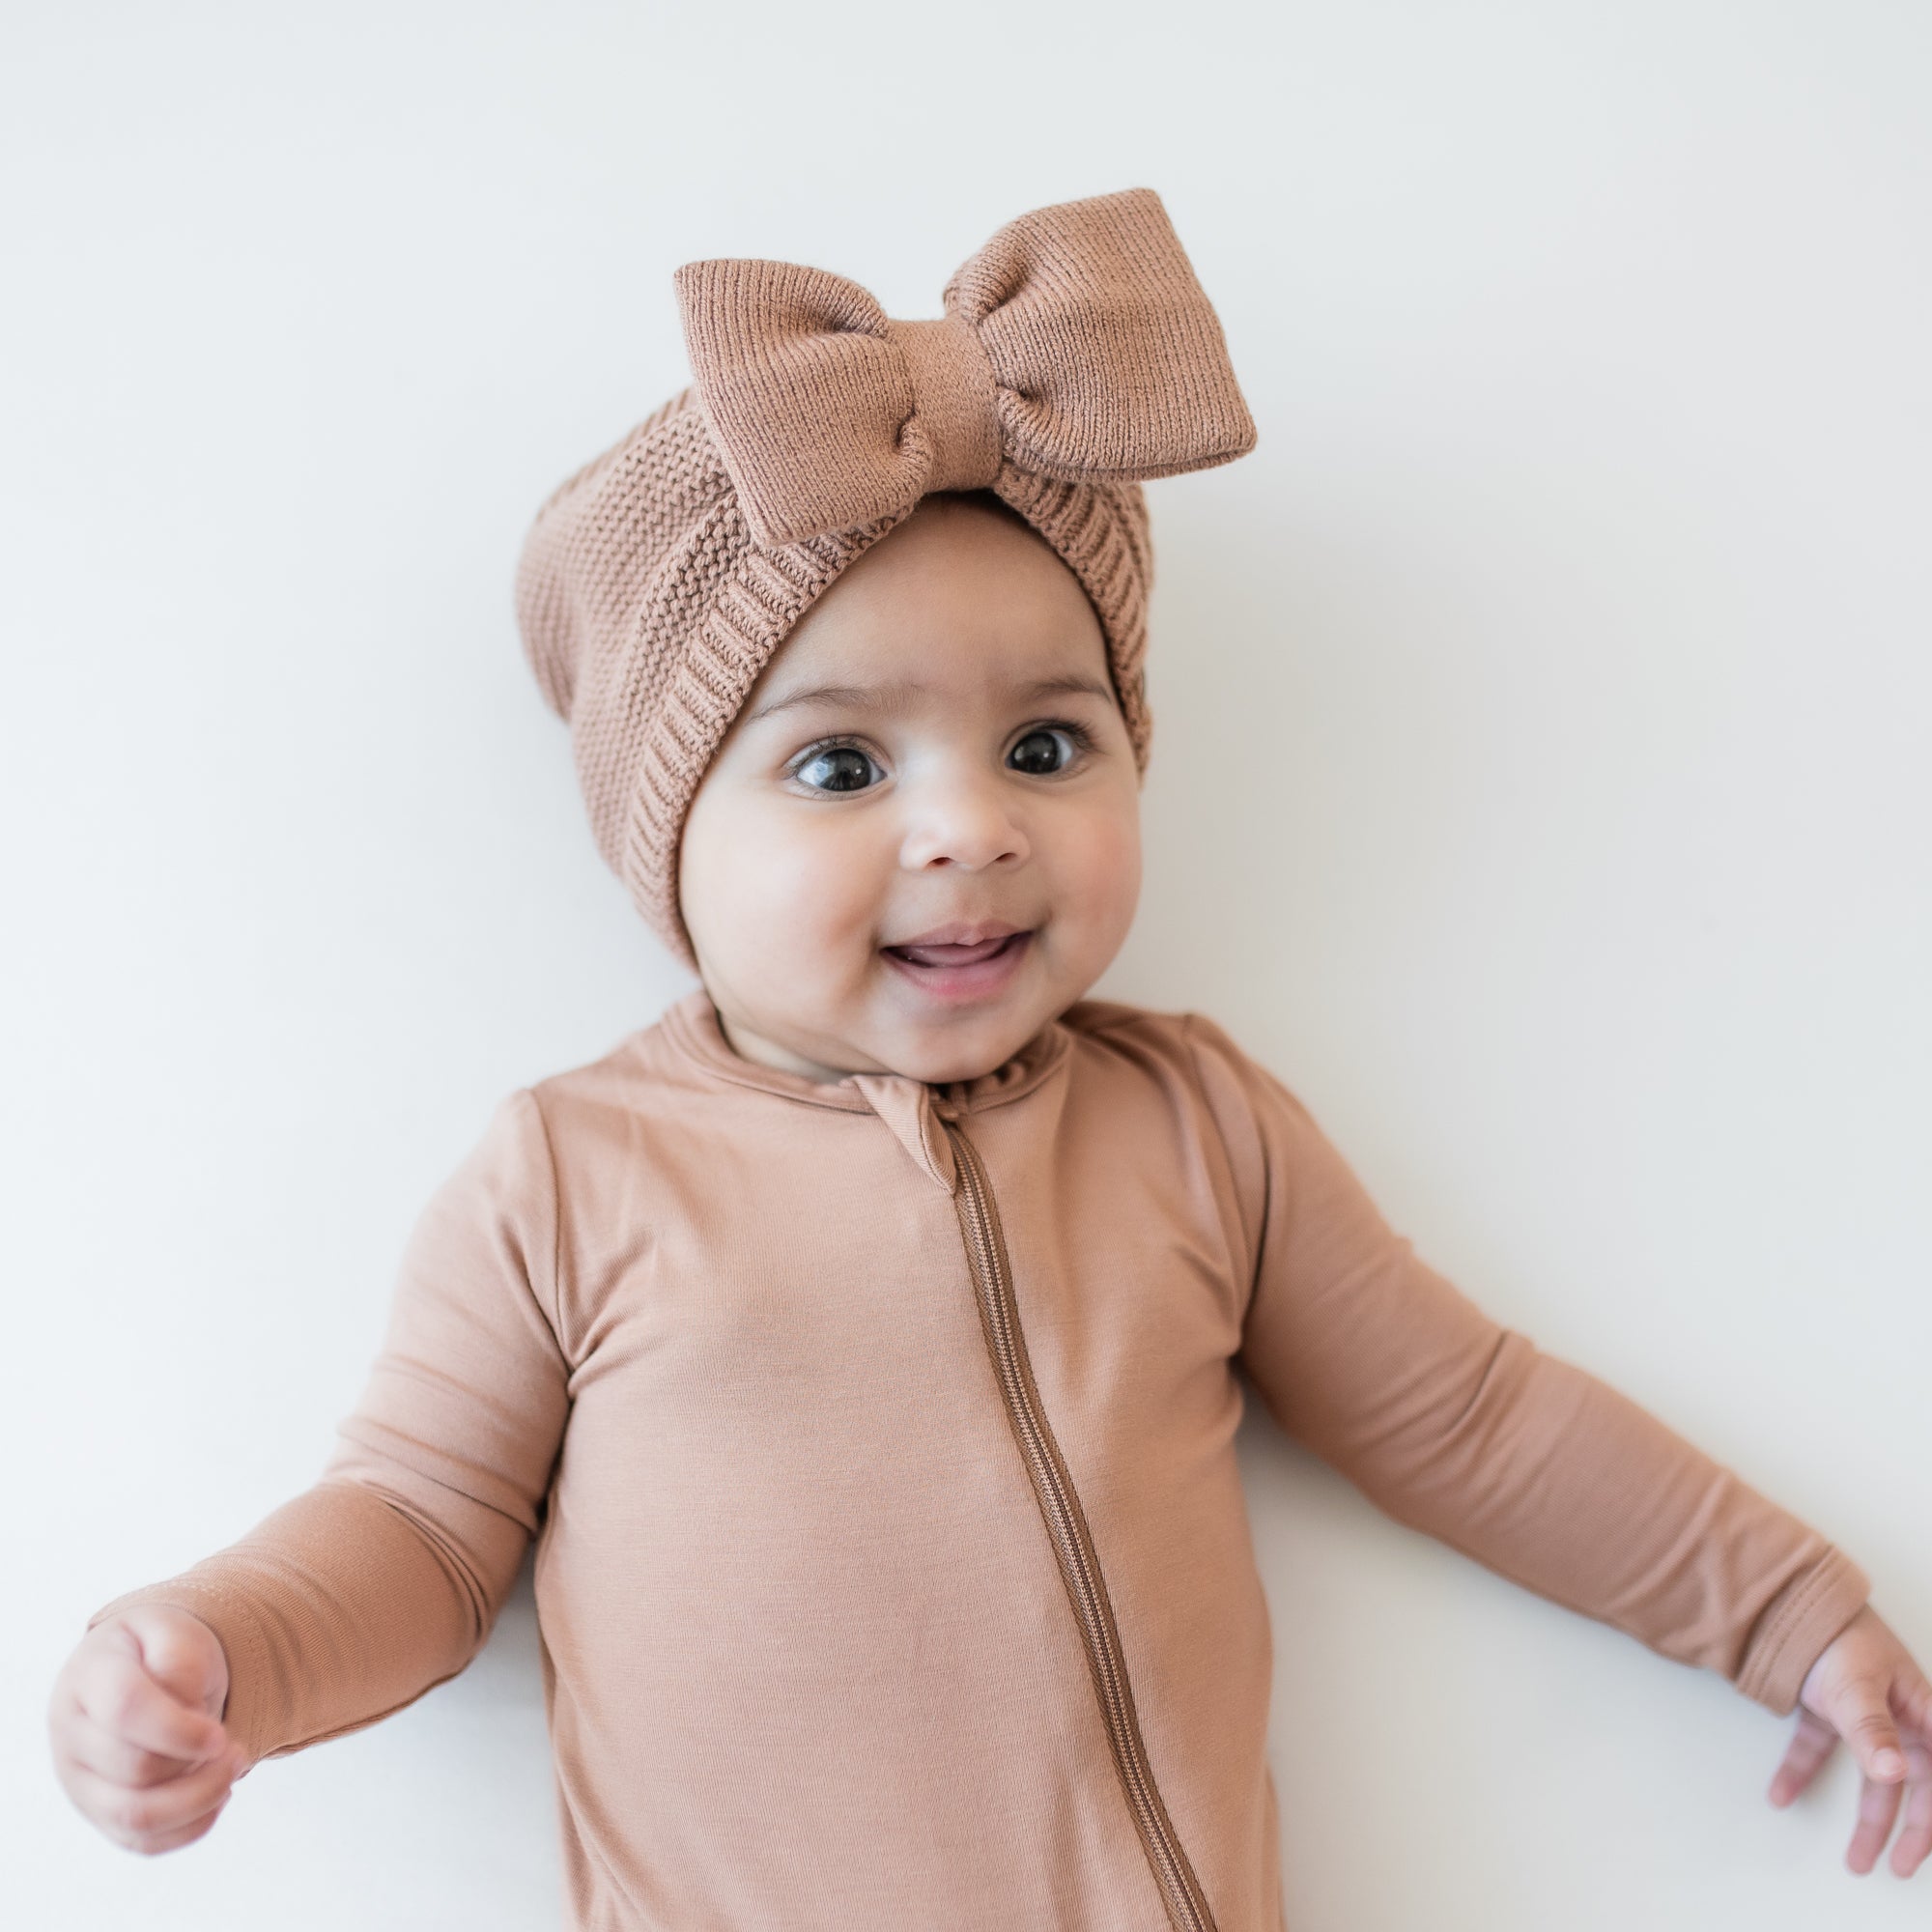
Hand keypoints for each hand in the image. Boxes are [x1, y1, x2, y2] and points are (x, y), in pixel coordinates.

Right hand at [48, 1603, 248, 1854]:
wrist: (141, 1668)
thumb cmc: (160, 1650)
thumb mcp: (176, 1632)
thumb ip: (180, 1663)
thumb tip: (187, 1713)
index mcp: (89, 1677)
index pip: (125, 1710)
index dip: (178, 1730)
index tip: (221, 1737)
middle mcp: (72, 1735)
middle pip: (135, 1769)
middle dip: (200, 1765)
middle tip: (236, 1747)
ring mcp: (79, 1781)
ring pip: (135, 1816)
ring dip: (199, 1800)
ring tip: (233, 1770)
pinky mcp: (99, 1814)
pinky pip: (142, 1842)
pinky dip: (190, 1827)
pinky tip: (218, 1796)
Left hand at [1768, 1603, 1931, 1876]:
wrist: (1784, 1597)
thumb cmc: (1835, 1635)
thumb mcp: (1856, 1687)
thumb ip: (1873, 1731)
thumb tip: (1896, 1773)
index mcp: (1920, 1709)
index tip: (1924, 1847)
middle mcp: (1898, 1714)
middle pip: (1913, 1782)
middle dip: (1910, 1829)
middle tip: (1898, 1867)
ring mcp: (1861, 1713)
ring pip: (1871, 1776)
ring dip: (1865, 1819)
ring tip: (1856, 1861)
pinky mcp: (1826, 1709)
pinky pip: (1819, 1749)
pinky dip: (1802, 1772)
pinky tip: (1782, 1796)